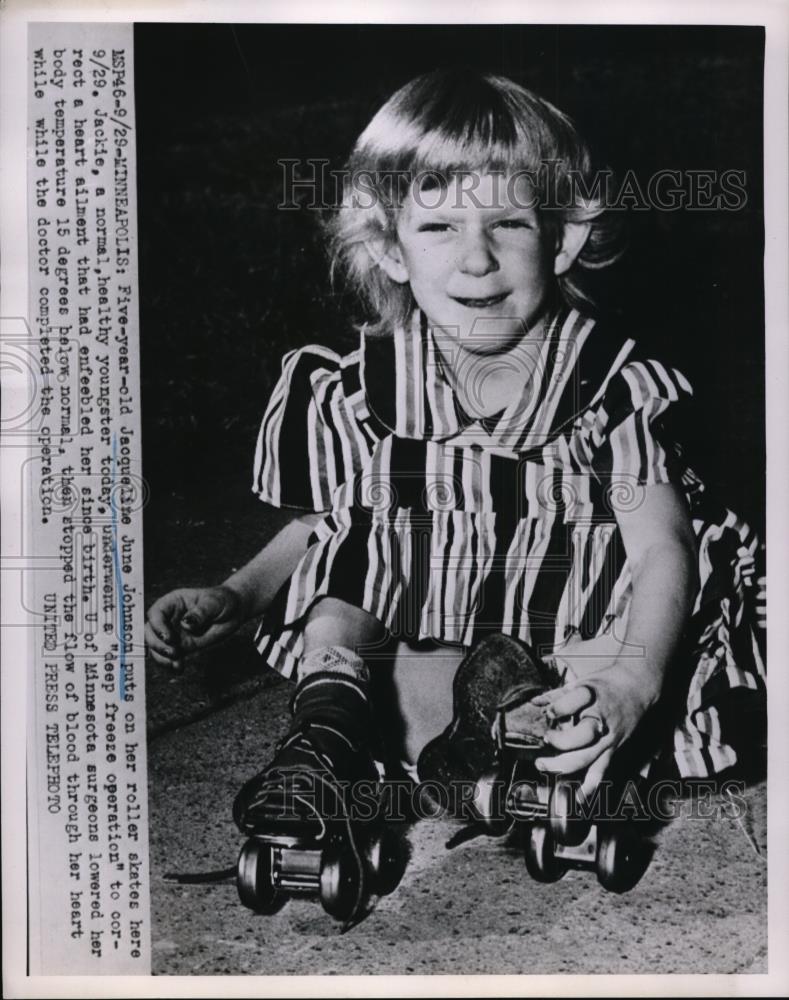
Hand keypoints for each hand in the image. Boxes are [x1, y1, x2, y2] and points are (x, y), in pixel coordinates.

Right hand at [145, 585, 245, 670]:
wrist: (234, 611)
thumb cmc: (223, 600)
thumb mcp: (214, 603)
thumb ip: (200, 613)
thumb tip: (185, 624)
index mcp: (173, 602)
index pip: (155, 613)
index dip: (157, 626)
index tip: (169, 638)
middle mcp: (169, 618)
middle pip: (149, 632)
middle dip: (157, 645)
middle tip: (174, 653)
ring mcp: (173, 633)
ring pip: (155, 647)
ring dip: (161, 658)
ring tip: (177, 664)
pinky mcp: (181, 646)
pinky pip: (168, 657)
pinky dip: (170, 664)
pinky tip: (179, 668)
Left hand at [530, 663, 657, 797]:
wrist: (638, 689)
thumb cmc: (608, 684)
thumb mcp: (582, 682)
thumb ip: (557, 695)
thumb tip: (534, 703)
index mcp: (593, 697)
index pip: (573, 703)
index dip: (557, 709)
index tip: (548, 712)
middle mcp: (601, 720)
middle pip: (581, 737)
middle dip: (559, 742)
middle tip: (546, 739)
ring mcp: (607, 738)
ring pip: (586, 758)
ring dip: (562, 765)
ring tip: (543, 765)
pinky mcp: (612, 750)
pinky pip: (599, 772)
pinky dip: (588, 789)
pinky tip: (576, 799)